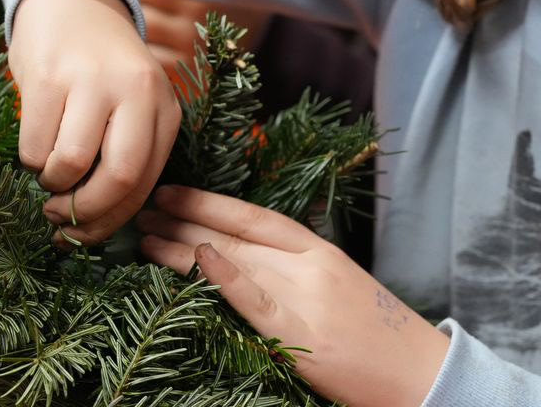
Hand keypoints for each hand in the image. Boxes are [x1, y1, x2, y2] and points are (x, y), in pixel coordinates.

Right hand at [10, 0, 180, 245]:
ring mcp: (91, 81)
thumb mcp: (131, 110)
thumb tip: (92, 228)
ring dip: (51, 184)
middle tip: (60, 217)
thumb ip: (125, 158)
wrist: (72, 6)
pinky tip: (36, 144)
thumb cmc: (101, 75)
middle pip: (118, 179)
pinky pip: (33, 144)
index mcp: (163, 109)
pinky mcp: (47, 76)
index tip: (83, 237)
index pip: (144, 184)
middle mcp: (135, 93)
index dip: (110, 222)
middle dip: (84, 212)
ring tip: (48, 172)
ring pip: (70, 165)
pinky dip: (29, 159)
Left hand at [136, 185, 449, 406]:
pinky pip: (257, 301)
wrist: (421, 373)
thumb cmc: (375, 331)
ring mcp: (306, 298)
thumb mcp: (336, 281)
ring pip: (236, 261)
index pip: (253, 215)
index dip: (207, 201)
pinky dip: (227, 277)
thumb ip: (292, 264)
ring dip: (183, 247)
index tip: (171, 191)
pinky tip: (199, 258)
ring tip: (144, 235)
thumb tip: (236, 250)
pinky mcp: (304, 337)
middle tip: (142, 207)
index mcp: (317, 250)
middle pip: (235, 234)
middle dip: (183, 219)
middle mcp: (308, 265)